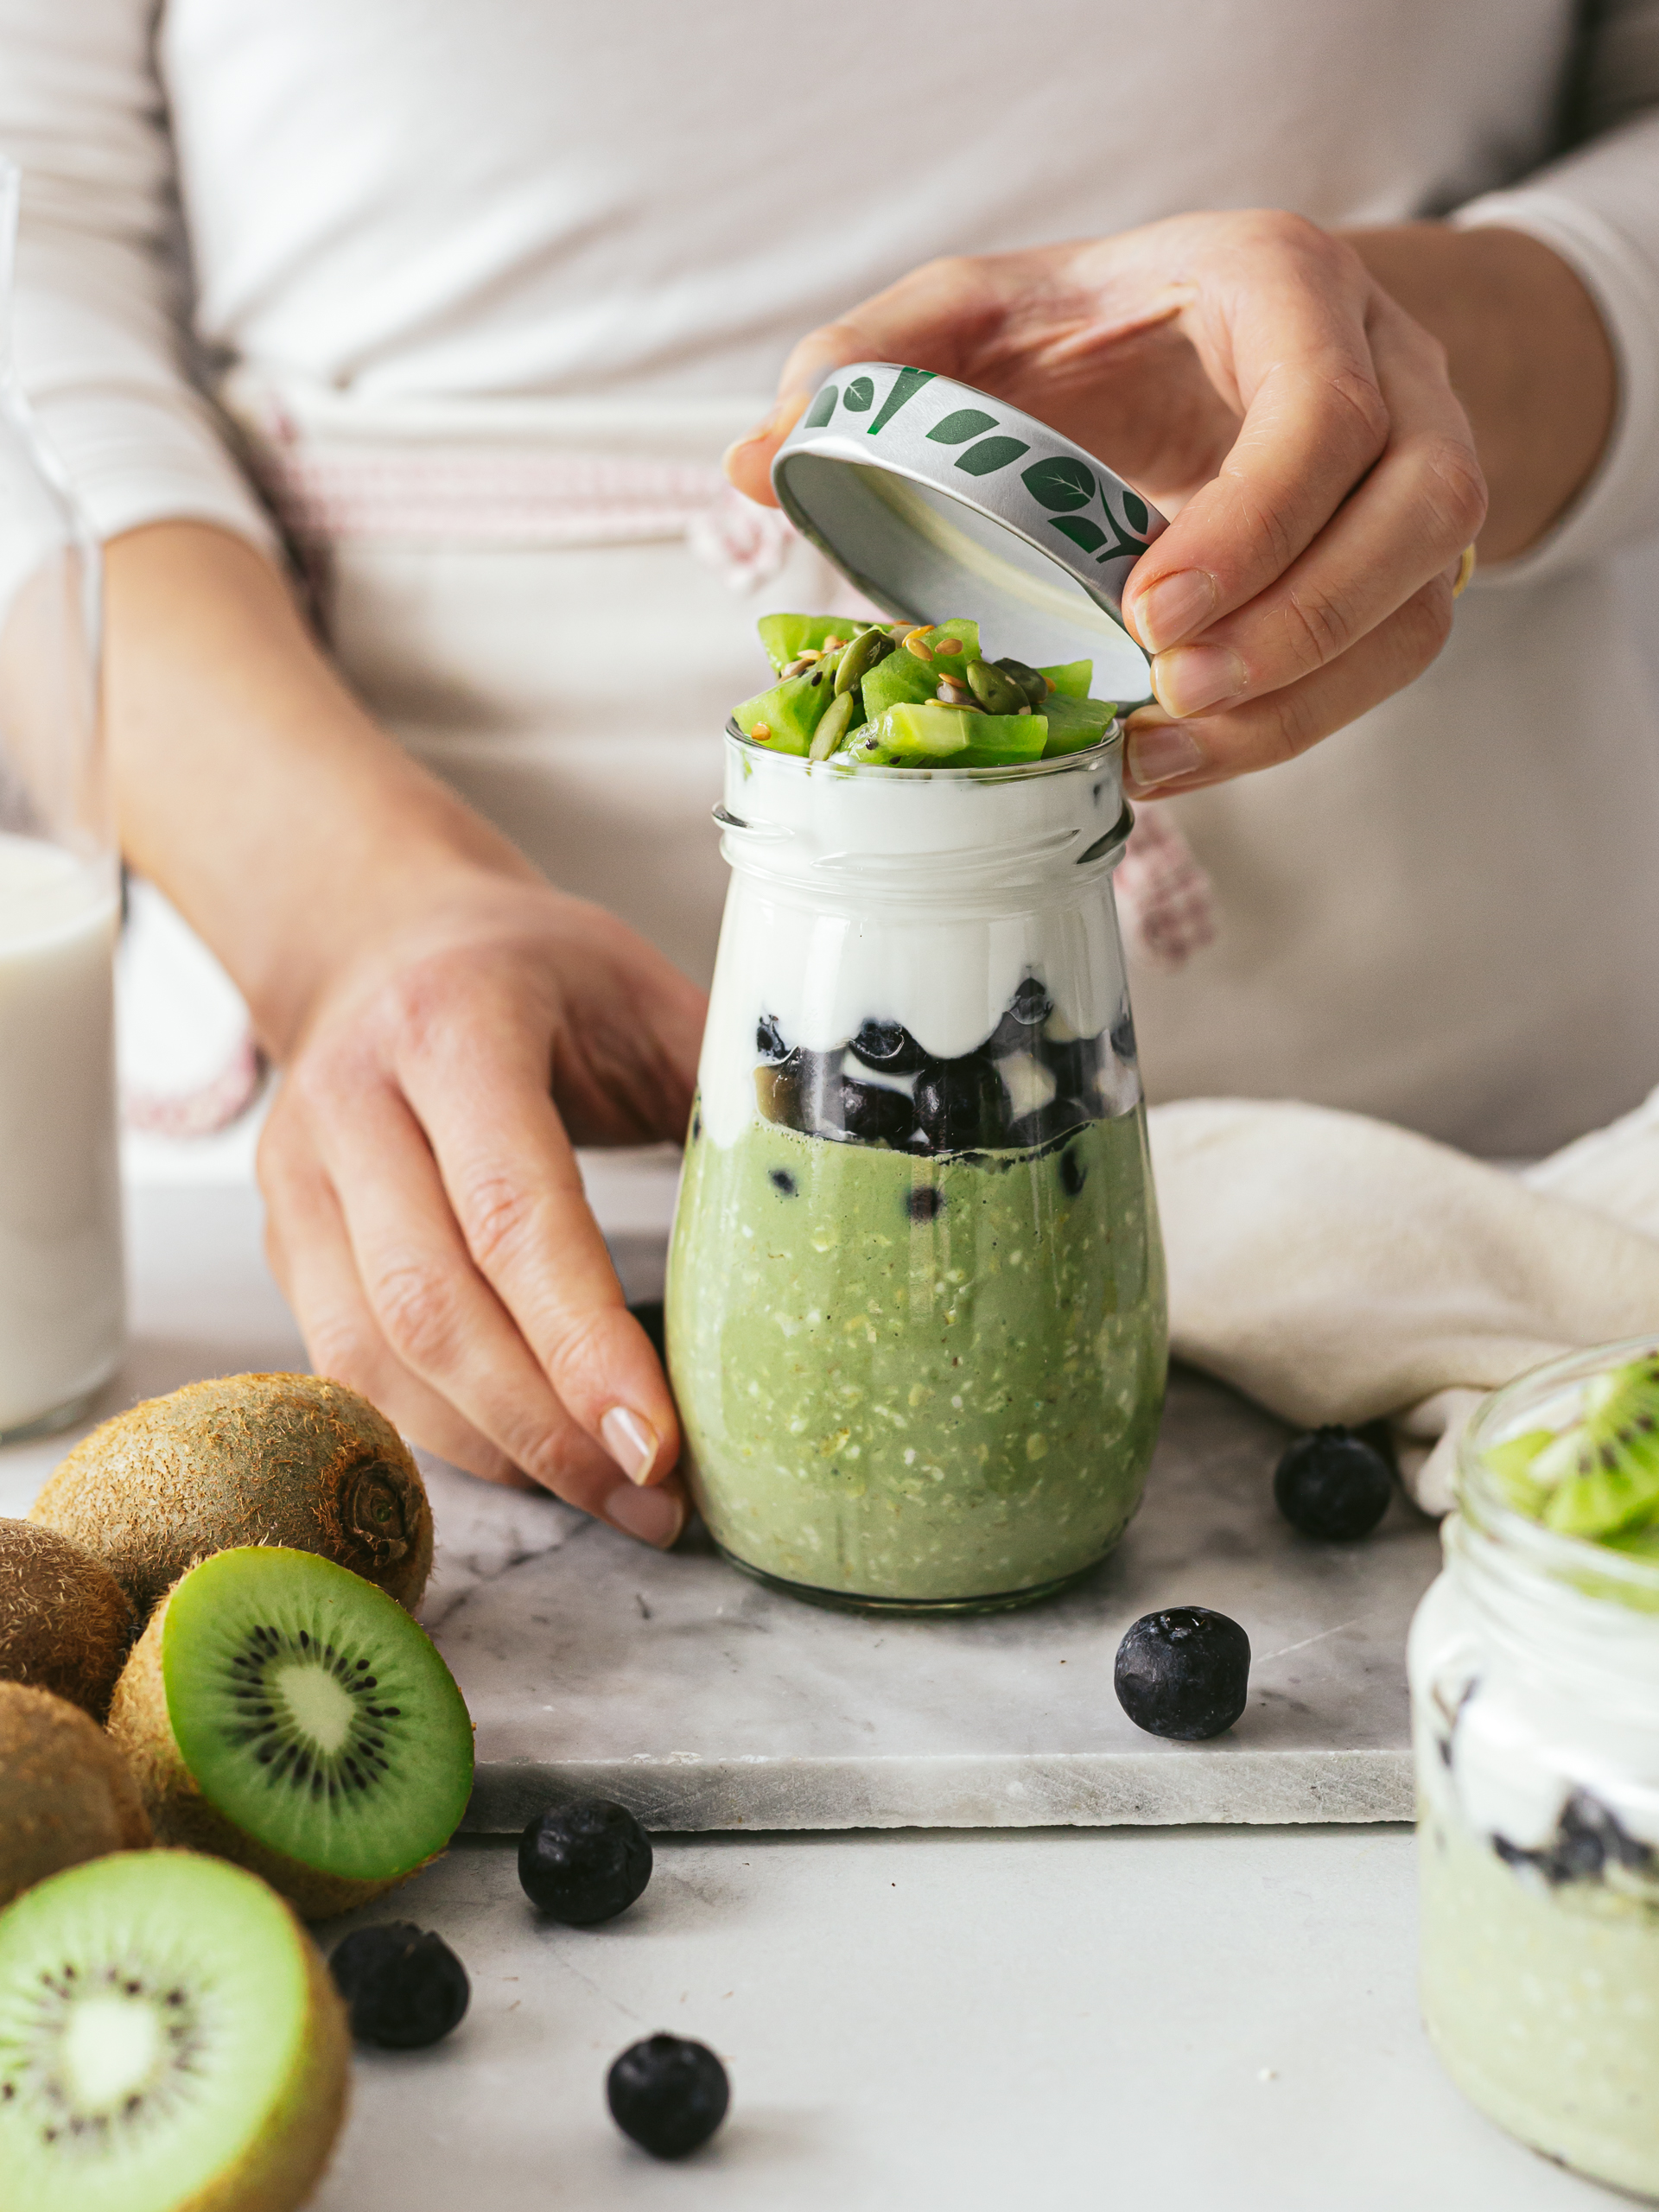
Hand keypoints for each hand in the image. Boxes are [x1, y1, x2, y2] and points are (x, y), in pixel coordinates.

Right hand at [257, 870, 704, 1544]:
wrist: (377, 936)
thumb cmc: (533, 971)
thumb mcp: (641, 989)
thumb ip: (727, 1082)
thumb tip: (841, 1184)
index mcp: (457, 1025)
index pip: (513, 1209)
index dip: (580, 1340)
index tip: (659, 1442)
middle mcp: (353, 1101)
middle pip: (432, 1303)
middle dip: (547, 1426)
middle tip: (654, 1501)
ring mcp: (299, 1177)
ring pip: (376, 1355)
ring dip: (498, 1450)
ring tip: (613, 1501)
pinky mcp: (283, 1240)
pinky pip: (350, 1368)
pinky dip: (444, 1432)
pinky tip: (532, 1462)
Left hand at [727, 211, 1490, 798]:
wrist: (1207, 339)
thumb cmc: (1090, 330)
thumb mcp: (976, 313)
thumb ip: (871, 363)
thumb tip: (758, 460)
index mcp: (1282, 286)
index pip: (1323, 406)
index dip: (1253, 520)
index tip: (1150, 613)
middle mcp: (1389, 370)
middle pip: (1416, 505)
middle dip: (1297, 622)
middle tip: (1167, 693)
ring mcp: (1417, 470)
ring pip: (1419, 601)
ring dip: (1300, 696)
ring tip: (1160, 751)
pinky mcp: (1407, 563)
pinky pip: (1390, 660)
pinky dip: (1294, 724)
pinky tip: (1181, 758)